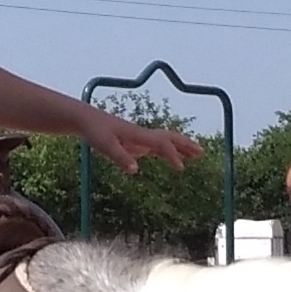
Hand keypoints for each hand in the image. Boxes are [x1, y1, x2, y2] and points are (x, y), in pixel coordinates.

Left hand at [84, 112, 202, 174]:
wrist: (87, 120)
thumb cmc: (95, 132)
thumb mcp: (104, 146)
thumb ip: (120, 158)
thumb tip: (135, 171)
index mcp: (138, 135)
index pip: (161, 145)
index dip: (172, 155)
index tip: (181, 168)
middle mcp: (143, 135)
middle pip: (170, 138)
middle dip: (186, 145)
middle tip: (203, 152)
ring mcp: (141, 138)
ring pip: (167, 141)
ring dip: (182, 147)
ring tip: (197, 155)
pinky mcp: (136, 142)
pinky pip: (158, 147)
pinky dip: (169, 151)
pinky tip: (174, 159)